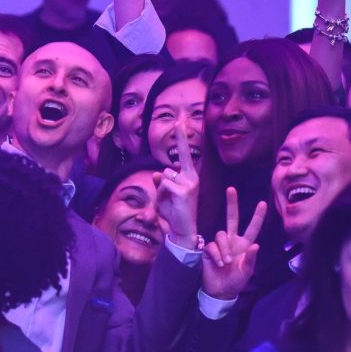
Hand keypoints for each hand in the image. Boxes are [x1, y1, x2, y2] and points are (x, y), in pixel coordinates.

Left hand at [154, 125, 200, 243]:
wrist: (183, 230)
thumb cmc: (174, 212)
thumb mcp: (165, 195)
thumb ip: (162, 181)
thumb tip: (157, 173)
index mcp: (190, 176)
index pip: (184, 153)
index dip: (181, 137)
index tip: (180, 121)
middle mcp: (192, 177)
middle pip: (167, 170)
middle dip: (162, 185)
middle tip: (170, 199)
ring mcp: (190, 183)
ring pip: (164, 177)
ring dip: (161, 191)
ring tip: (169, 203)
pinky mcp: (184, 190)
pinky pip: (163, 185)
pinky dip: (161, 196)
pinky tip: (169, 205)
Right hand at [202, 188, 266, 300]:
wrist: (220, 291)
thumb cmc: (235, 282)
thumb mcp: (246, 272)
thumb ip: (251, 259)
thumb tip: (256, 245)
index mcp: (245, 245)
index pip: (252, 228)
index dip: (257, 216)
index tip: (263, 203)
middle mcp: (232, 241)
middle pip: (232, 218)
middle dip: (232, 203)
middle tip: (231, 189)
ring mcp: (220, 245)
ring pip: (221, 235)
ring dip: (224, 249)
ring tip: (227, 262)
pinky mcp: (208, 250)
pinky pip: (212, 246)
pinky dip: (216, 254)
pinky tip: (219, 263)